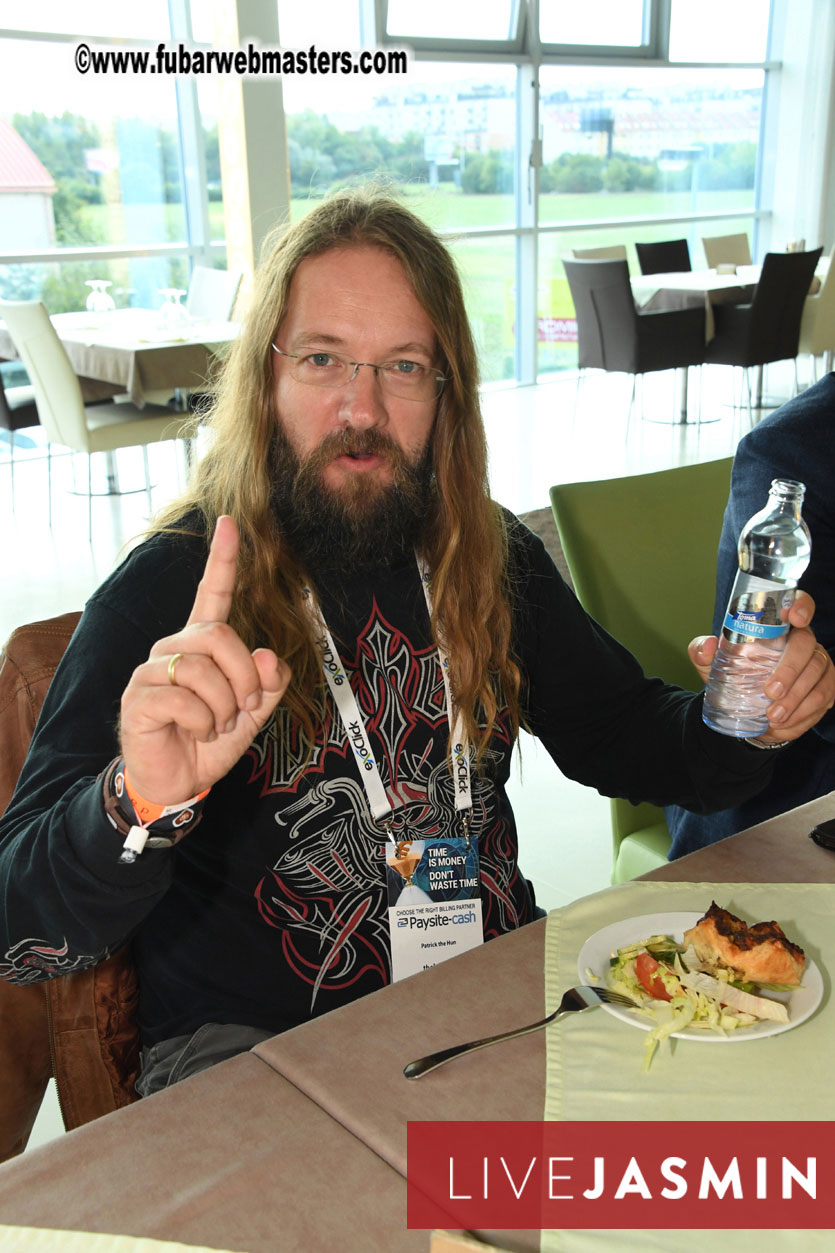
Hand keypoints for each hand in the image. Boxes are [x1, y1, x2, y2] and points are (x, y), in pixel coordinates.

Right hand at [120, 515, 290, 803]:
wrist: (178, 781)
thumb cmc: (211, 740)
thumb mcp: (254, 712)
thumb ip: (269, 683)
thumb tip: (268, 655)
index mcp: (201, 645)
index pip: (211, 594)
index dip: (222, 561)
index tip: (228, 523)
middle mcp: (173, 648)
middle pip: (220, 635)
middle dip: (244, 677)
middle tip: (243, 710)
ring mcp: (151, 671)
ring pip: (202, 669)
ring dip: (223, 707)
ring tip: (215, 726)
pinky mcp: (138, 698)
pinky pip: (183, 699)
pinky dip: (202, 722)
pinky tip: (195, 732)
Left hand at [688, 590, 834, 744]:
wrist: (747, 712)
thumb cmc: (734, 678)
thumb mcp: (713, 665)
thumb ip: (703, 652)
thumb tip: (708, 645)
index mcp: (781, 628)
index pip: (799, 605)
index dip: (802, 606)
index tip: (795, 618)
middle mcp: (805, 642)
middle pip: (807, 646)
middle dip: (790, 669)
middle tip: (770, 691)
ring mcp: (820, 665)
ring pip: (818, 675)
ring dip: (796, 697)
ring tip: (773, 715)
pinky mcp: (826, 689)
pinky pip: (822, 698)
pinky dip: (803, 713)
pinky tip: (784, 722)